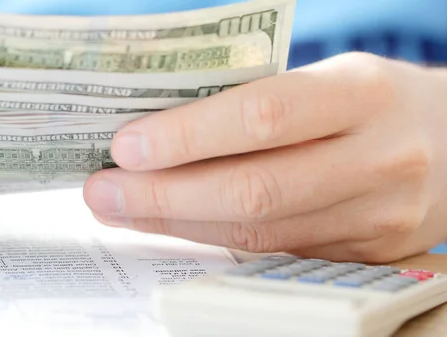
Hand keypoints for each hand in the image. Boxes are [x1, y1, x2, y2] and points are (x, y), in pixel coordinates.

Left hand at [83, 52, 446, 262]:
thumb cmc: (372, 103)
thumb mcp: (329, 80)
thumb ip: (257, 104)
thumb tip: (162, 131)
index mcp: (362, 93)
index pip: (264, 117)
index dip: (189, 136)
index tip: (126, 146)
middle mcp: (377, 159)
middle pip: (255, 190)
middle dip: (164, 195)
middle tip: (104, 192)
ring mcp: (375, 218)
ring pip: (258, 233)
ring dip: (177, 223)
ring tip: (123, 210)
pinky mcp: (362, 255)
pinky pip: (272, 252)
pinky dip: (213, 238)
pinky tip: (173, 224)